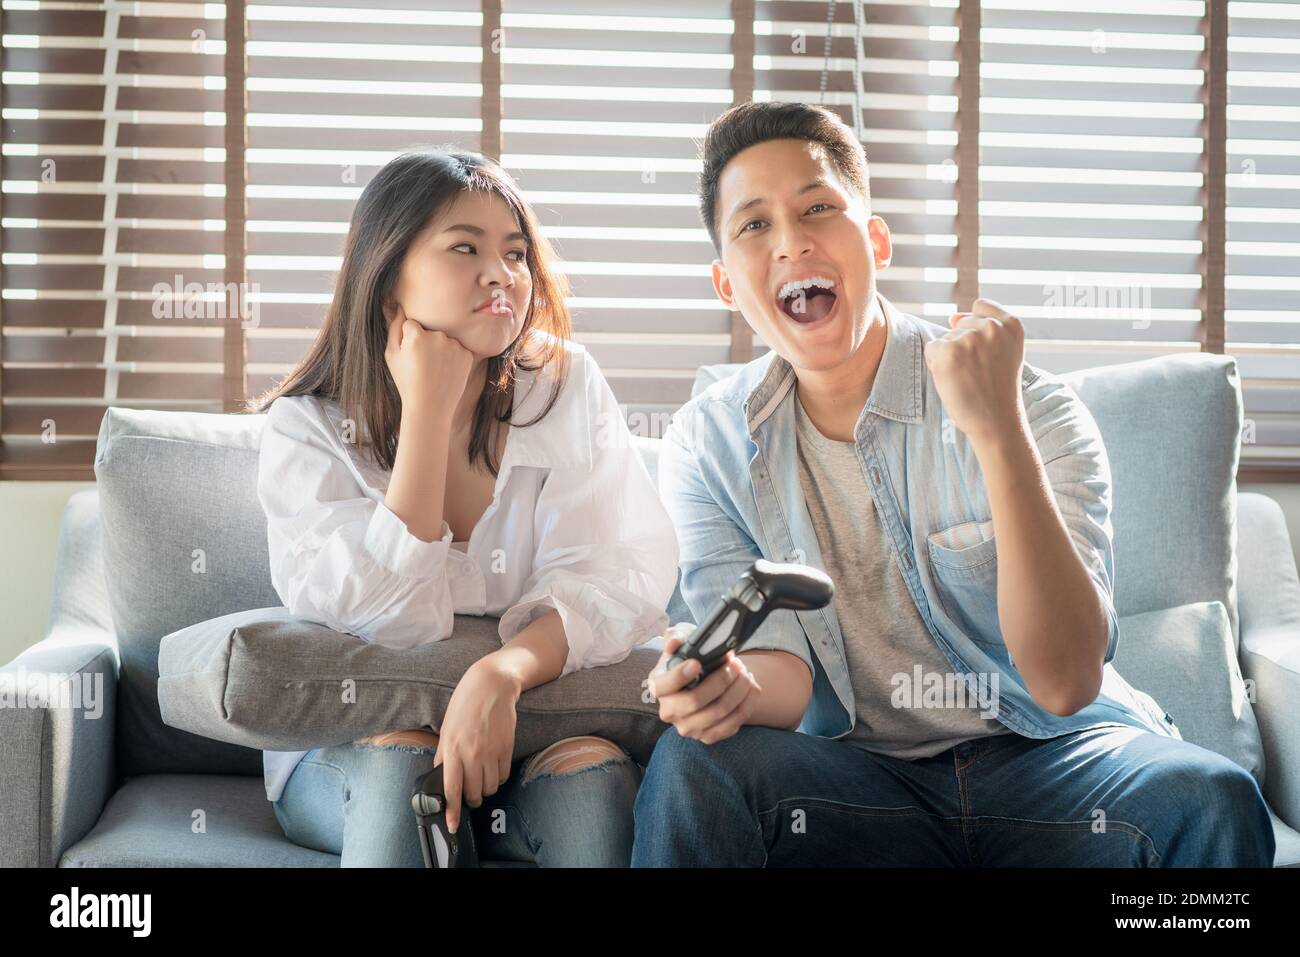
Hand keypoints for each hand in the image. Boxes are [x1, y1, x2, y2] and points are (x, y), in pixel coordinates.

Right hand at [384, 304, 475, 414]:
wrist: (430, 408)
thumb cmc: (406, 382)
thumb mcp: (391, 355)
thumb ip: (393, 327)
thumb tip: (397, 305)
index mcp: (416, 335)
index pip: (411, 324)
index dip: (408, 341)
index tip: (410, 356)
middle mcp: (438, 336)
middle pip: (430, 330)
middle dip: (425, 343)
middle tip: (422, 366)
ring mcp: (455, 345)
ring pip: (444, 339)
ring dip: (440, 350)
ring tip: (434, 371)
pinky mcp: (467, 355)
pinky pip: (457, 349)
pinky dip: (453, 358)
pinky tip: (446, 373)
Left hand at [433, 657, 519, 833]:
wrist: (492, 685)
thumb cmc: (465, 703)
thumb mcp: (446, 728)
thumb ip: (444, 754)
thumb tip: (442, 775)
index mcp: (452, 748)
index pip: (451, 789)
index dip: (452, 811)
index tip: (452, 824)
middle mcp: (472, 753)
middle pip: (474, 793)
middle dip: (471, 798)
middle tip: (469, 793)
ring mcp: (491, 751)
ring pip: (490, 788)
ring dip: (485, 789)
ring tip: (481, 779)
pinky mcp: (507, 748)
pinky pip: (503, 775)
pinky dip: (497, 777)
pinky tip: (492, 768)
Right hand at [644, 625, 760, 744]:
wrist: (704, 678)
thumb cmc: (691, 656)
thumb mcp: (681, 640)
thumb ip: (676, 637)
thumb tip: (673, 643)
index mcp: (658, 686)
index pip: (663, 686)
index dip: (679, 676)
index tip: (697, 663)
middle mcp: (668, 711)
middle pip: (695, 700)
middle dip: (721, 680)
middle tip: (735, 664)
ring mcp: (687, 727)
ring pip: (718, 712)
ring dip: (738, 691)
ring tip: (746, 674)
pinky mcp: (707, 736)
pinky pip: (731, 725)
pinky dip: (745, 705)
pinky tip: (750, 689)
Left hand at [922, 297, 1026, 448]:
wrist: (997, 422)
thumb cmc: (998, 390)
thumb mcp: (1005, 352)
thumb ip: (984, 328)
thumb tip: (952, 316)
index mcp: (1012, 324)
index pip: (981, 306)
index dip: (976, 328)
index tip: (986, 353)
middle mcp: (992, 327)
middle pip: (961, 323)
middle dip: (963, 345)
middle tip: (979, 372)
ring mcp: (970, 338)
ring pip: (946, 338)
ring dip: (950, 357)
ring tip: (969, 378)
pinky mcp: (948, 351)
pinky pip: (932, 349)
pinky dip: (936, 364)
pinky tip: (955, 380)